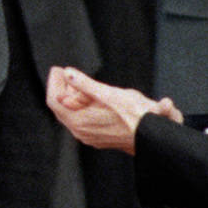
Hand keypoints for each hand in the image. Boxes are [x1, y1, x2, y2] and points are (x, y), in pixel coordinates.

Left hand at [46, 65, 181, 152]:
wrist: (153, 136)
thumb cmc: (134, 116)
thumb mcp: (108, 93)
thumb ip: (84, 83)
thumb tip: (69, 73)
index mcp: (78, 121)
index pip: (54, 100)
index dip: (54, 83)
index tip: (58, 70)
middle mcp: (81, 132)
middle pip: (61, 107)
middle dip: (62, 88)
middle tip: (66, 74)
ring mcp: (90, 136)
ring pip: (72, 114)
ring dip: (72, 97)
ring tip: (78, 82)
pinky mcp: (99, 137)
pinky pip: (82, 120)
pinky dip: (82, 106)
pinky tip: (91, 97)